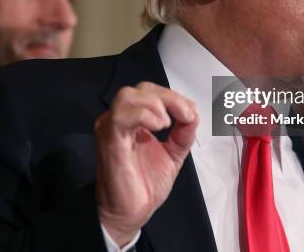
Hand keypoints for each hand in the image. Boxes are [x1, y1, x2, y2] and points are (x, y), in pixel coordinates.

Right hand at [94, 82, 198, 245]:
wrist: (129, 214)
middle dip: (168, 97)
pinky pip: (121, 117)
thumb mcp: (173, 153)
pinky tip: (160, 127)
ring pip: (128, 96)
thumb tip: (194, 113)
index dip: (173, 96)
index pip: (149, 92)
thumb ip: (183, 133)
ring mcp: (111, 129)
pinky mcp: (110, 142)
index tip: (191, 113)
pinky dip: (144, 115)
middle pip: (140, 89)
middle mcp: (117, 120)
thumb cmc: (144, 184)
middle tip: (185, 115)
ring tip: (168, 123)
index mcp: (131, 120)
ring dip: (155, 104)